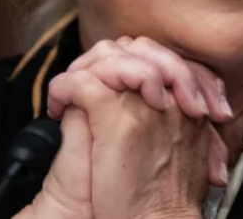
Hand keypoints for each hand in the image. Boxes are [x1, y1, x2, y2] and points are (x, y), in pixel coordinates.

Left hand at [19, 37, 230, 218]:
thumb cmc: (164, 194)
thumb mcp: (179, 144)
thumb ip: (161, 112)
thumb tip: (128, 90)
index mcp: (186, 99)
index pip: (155, 54)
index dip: (128, 59)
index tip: (108, 79)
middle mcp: (169, 94)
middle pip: (136, 47)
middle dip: (107, 57)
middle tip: (86, 79)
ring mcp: (143, 104)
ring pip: (110, 57)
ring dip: (84, 68)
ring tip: (70, 92)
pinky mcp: (116, 120)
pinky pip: (81, 84)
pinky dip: (63, 88)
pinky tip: (57, 107)